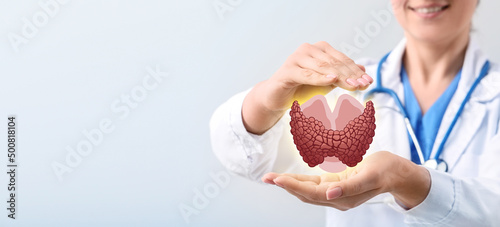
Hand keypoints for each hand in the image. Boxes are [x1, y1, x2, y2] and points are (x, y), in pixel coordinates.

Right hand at [243, 41, 372, 133]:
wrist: (278, 98)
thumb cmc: (302, 88)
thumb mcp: (326, 82)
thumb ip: (342, 75)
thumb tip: (363, 70)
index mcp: (319, 49)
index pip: (341, 59)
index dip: (355, 70)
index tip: (368, 81)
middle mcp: (308, 49)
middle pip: (334, 63)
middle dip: (350, 74)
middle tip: (364, 85)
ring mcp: (296, 58)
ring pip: (323, 68)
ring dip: (340, 77)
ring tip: (354, 85)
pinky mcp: (288, 70)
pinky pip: (308, 75)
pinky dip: (321, 78)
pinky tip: (333, 79)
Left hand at [262, 151, 430, 210]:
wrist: (397, 173)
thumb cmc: (385, 171)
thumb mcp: (369, 176)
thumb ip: (349, 187)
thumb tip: (329, 194)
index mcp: (342, 197)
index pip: (311, 193)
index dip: (293, 186)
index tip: (277, 179)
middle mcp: (335, 197)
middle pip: (304, 193)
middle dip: (285, 185)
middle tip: (267, 178)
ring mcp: (334, 192)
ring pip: (306, 190)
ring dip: (289, 184)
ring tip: (272, 178)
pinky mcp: (335, 184)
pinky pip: (312, 185)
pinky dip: (299, 181)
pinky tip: (289, 178)